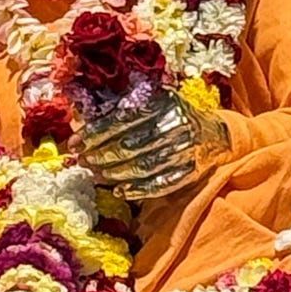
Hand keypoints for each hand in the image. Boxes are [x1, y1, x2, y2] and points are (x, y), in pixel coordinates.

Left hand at [77, 90, 230, 200]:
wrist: (215, 133)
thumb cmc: (174, 114)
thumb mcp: (155, 100)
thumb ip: (126, 107)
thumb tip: (84, 122)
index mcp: (164, 102)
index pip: (123, 120)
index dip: (96, 133)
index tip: (75, 143)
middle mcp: (177, 124)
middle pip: (131, 144)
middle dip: (101, 155)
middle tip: (82, 162)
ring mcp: (186, 149)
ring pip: (143, 165)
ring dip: (115, 173)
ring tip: (96, 175)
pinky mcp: (191, 170)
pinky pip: (161, 183)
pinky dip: (138, 189)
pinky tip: (120, 191)